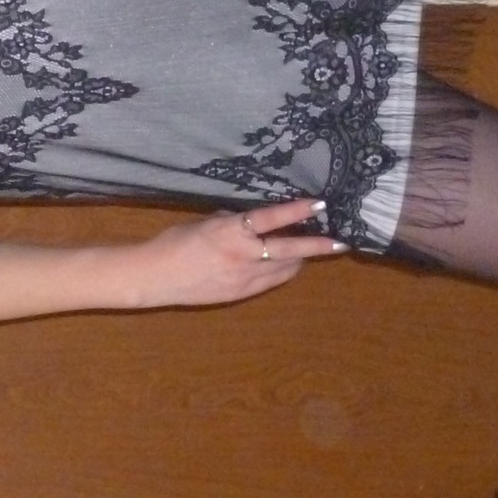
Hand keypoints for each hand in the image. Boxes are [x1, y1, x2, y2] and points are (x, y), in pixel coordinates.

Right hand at [132, 201, 346, 306]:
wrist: (156, 277)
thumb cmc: (175, 242)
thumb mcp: (206, 222)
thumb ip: (231, 220)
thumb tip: (251, 219)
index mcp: (231, 232)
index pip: (272, 218)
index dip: (297, 210)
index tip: (320, 203)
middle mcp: (243, 255)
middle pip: (290, 250)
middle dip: (317, 246)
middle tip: (340, 242)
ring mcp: (244, 278)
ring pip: (285, 269)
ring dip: (300, 259)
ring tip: (311, 250)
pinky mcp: (241, 294)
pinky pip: (271, 281)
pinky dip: (282, 271)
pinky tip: (287, 266)